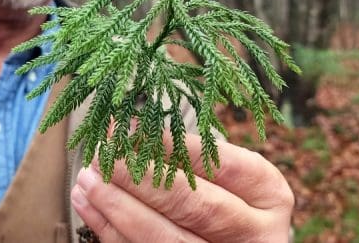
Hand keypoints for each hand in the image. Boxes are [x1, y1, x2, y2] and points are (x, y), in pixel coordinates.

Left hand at [70, 134, 293, 241]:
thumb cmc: (226, 199)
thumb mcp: (226, 176)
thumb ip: (189, 155)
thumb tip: (127, 128)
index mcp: (270, 195)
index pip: (220, 165)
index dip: (172, 145)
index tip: (129, 127)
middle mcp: (257, 234)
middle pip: (194, 206)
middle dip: (141, 179)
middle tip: (102, 157)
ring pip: (165, 239)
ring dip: (118, 207)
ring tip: (88, 179)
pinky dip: (111, 230)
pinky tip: (89, 205)